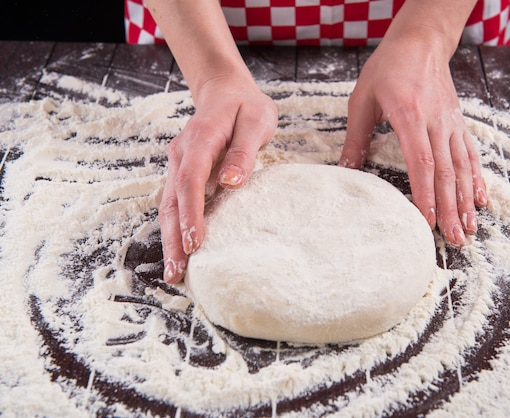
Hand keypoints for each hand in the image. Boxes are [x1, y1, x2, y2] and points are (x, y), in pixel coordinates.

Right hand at [159, 76, 277, 282]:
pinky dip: (175, 227)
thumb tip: (231, 183)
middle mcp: (182, 153)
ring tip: (175, 271)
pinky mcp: (183, 172)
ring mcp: (179, 163)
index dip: (191, 212)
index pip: (191, 180)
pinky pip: (175, 202)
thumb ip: (243, 151)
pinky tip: (180, 250)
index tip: (195, 242)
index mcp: (200, 138)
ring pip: (169, 205)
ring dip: (170, 238)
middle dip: (172, 237)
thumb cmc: (246, 107)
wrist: (226, 91)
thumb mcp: (255, 121)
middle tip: (177, 272)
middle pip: (171, 200)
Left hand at [339, 31, 487, 246]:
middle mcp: (436, 122)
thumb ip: (356, 137)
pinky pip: (470, 155)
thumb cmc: (387, 68)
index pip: (421, 162)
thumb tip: (345, 170)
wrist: (420, 43)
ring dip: (466, 201)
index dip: (425, 194)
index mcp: (409, 116)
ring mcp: (451, 123)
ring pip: (462, 168)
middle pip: (446, 172)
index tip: (427, 221)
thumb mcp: (362, 99)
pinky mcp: (458, 123)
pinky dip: (476, 179)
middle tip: (454, 240)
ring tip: (470, 229)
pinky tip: (480, 200)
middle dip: (450, 209)